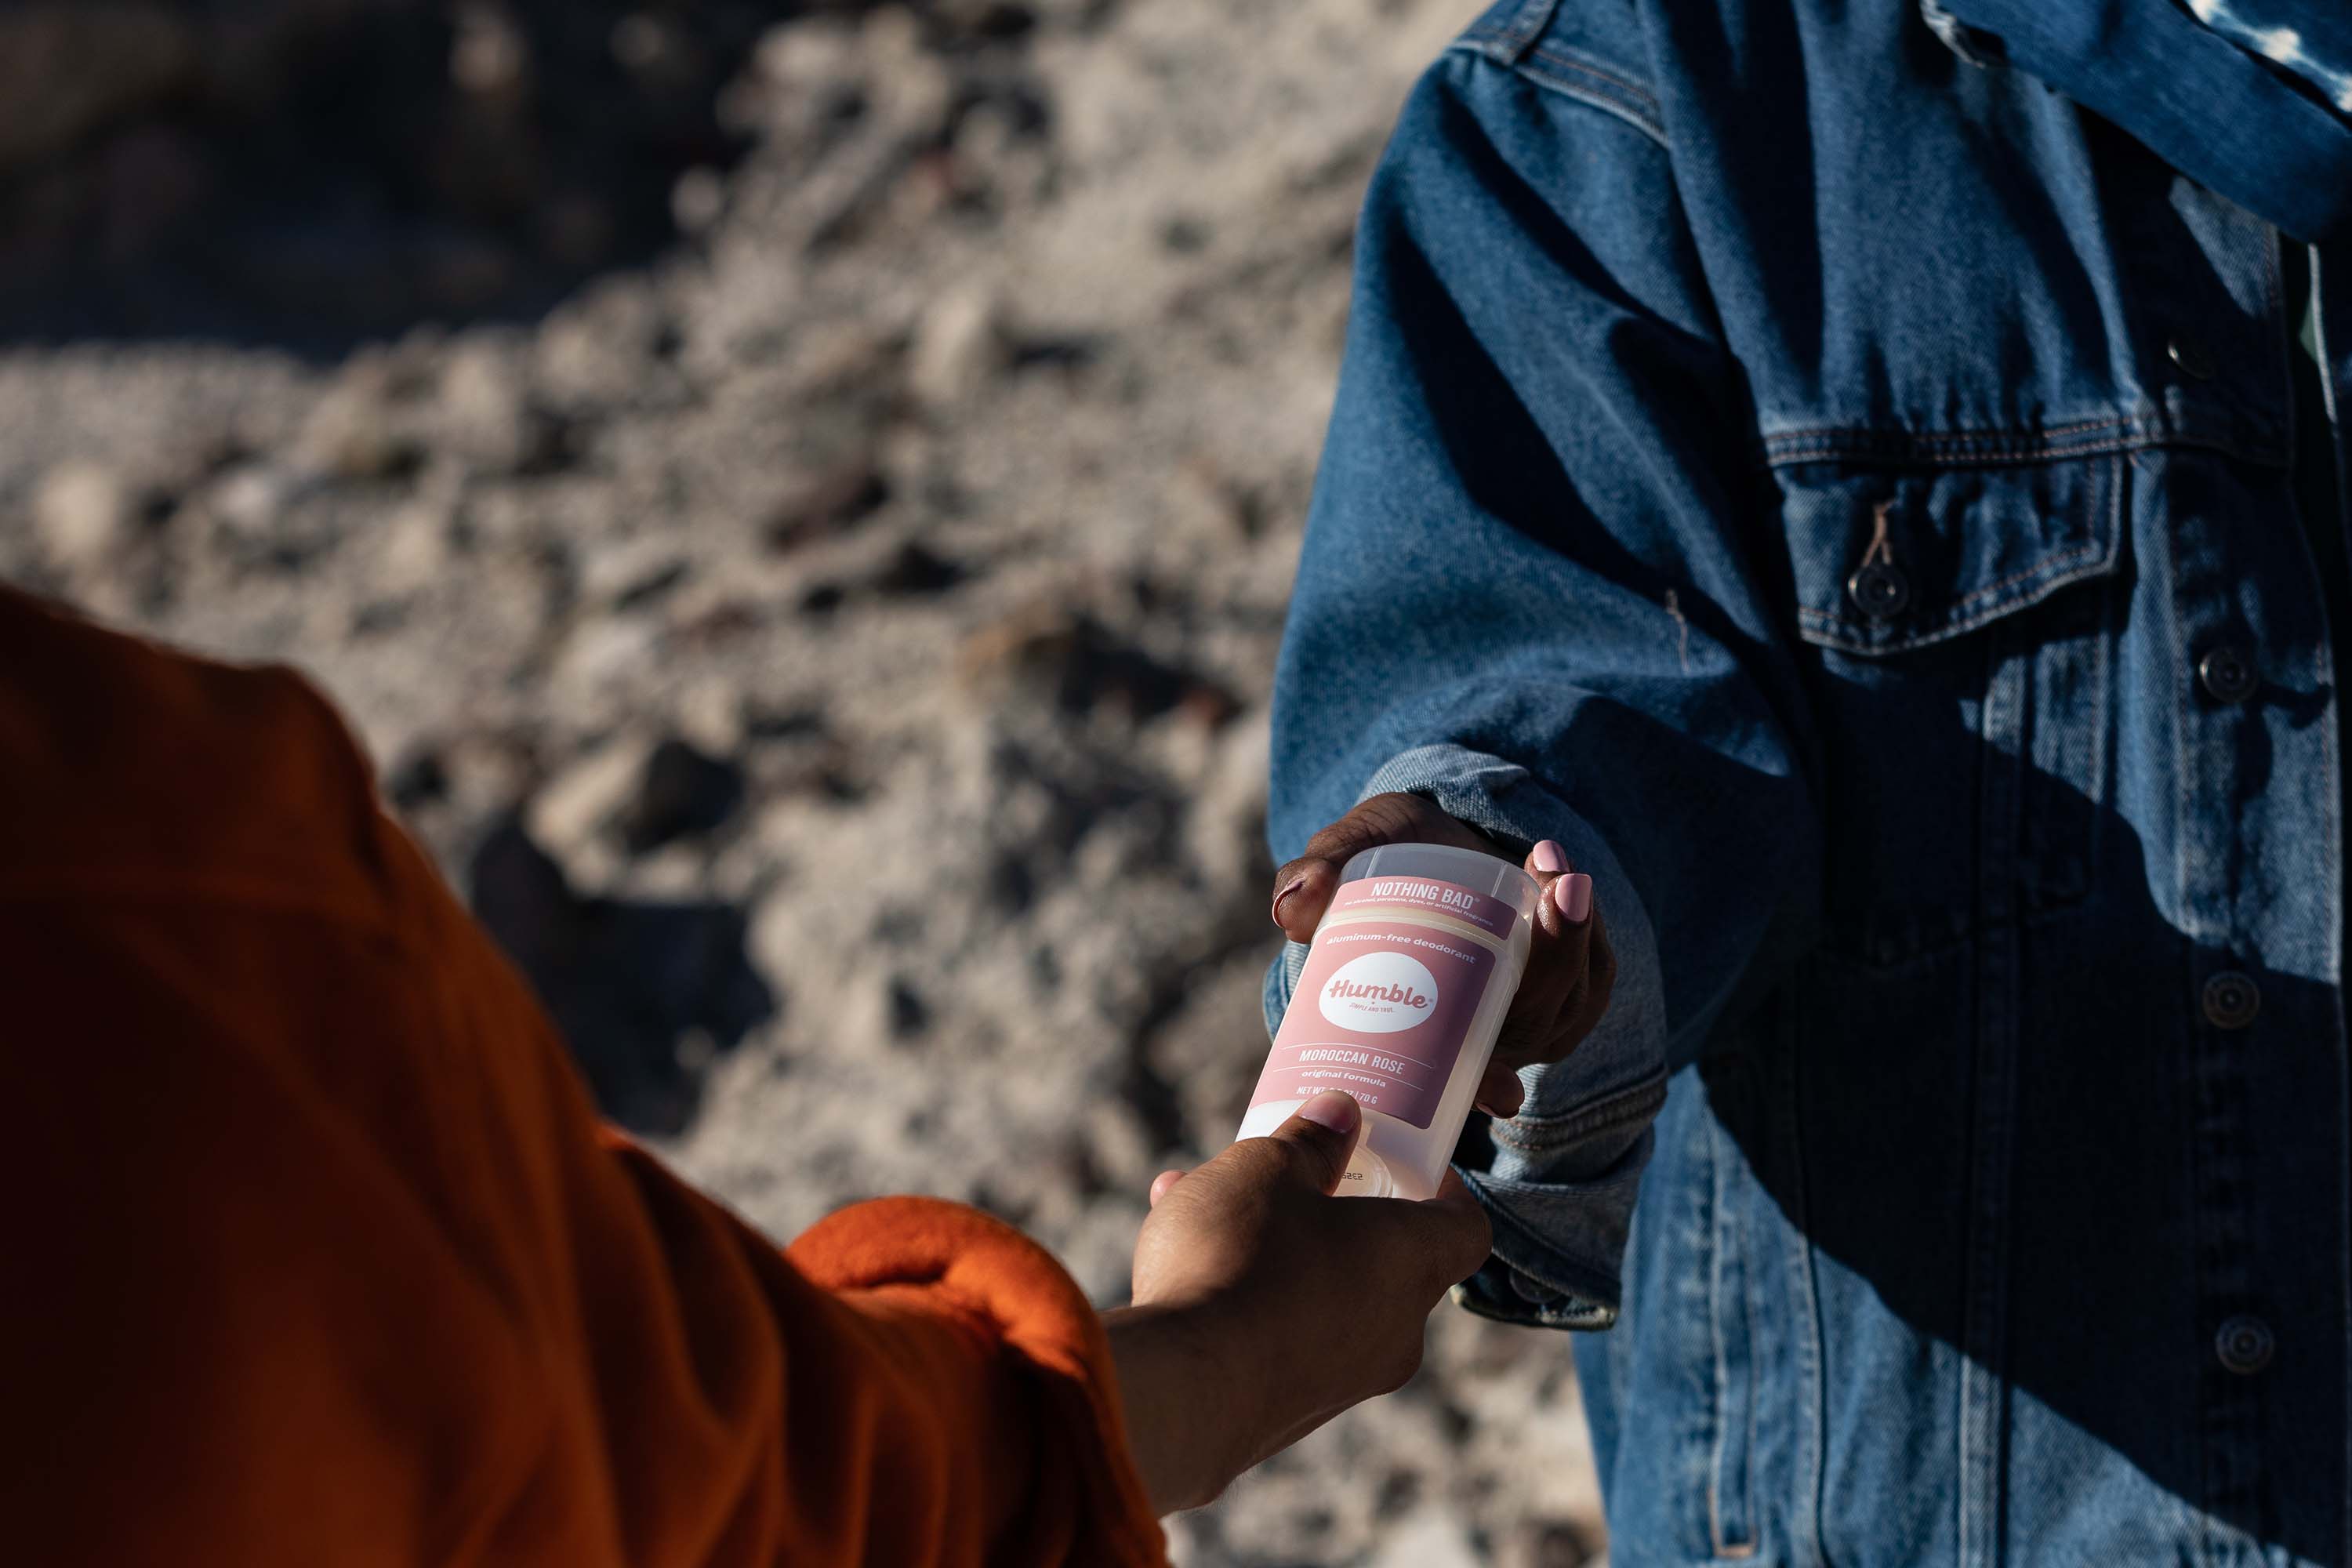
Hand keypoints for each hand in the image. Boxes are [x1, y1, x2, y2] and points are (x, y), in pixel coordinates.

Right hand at [1102, 1092, 1489, 1512]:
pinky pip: (1278, 1337)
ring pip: (1319, 1295)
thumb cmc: (1241, 1260)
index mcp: (1410, 1262)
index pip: (1465, 1230)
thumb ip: (1310, 1141)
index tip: (1413, 1168)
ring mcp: (1343, 1382)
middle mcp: (1394, 1332)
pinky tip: (1173, 1261)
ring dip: (1273, 1248)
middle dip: (1335, 1214)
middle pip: (1386, 1263)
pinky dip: (1244, 1296)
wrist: (1181, 1393)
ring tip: (1200, 1201)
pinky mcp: (1286, 1415)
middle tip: (1294, 1179)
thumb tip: (1340, 1111)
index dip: (1447, 1194)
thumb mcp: (1269, 1170)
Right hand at [1269, 792, 1613, 1117]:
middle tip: (1551, 890)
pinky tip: (1555, 868)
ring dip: (1575, 930)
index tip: (1504, 1095)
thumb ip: (1315, 874)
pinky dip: (1585, 919)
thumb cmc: (1373, 863)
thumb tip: (1294, 908)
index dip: (1481, 1088)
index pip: (1453, 1082)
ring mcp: (1532, 1015)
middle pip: (1533, 1021)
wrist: (1423, 841)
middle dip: (1555, 958)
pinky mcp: (1569, 982)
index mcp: (1421, 1038)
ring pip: (1570, 995)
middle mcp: (1482, 1039)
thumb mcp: (1342, 857)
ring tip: (1552, 866)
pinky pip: (1592, 966)